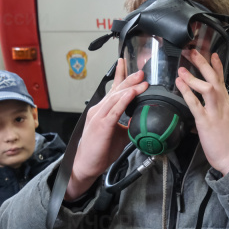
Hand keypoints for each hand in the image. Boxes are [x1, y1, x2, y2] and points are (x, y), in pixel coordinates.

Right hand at [66, 59, 147, 199]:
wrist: (86, 165)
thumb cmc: (100, 150)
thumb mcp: (119, 134)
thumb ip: (129, 124)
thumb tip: (142, 117)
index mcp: (103, 111)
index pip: (113, 89)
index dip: (120, 75)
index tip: (125, 63)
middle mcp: (99, 110)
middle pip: (116, 90)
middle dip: (129, 79)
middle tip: (141, 72)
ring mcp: (99, 117)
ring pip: (116, 98)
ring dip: (130, 88)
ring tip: (142, 82)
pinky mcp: (101, 126)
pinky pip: (115, 111)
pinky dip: (124, 101)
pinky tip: (131, 94)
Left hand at [175, 50, 228, 174]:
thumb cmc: (228, 142)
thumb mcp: (226, 121)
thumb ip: (217, 110)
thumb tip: (204, 104)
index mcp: (228, 104)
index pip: (222, 81)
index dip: (217, 66)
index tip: (212, 54)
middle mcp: (224, 105)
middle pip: (215, 79)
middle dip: (204, 64)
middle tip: (193, 51)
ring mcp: (215, 113)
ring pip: (208, 88)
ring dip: (195, 77)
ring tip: (182, 68)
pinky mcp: (206, 122)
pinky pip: (196, 104)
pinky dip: (187, 92)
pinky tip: (180, 85)